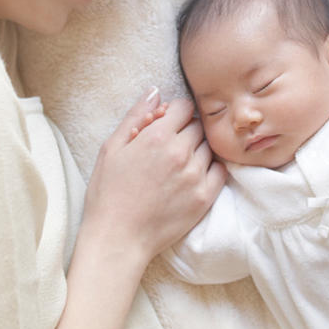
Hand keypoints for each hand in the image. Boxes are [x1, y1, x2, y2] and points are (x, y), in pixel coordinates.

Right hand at [81, 88, 226, 267]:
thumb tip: (154, 91)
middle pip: (198, 126)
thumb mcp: (111, 148)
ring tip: (178, 165)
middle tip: (169, 147)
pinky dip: (209, 168)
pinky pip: (220, 170)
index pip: (184, 107)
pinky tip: (192, 176)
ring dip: (197, 150)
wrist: (118, 237)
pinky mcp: (205, 197)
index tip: (165, 126)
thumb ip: (136, 116)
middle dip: (186, 131)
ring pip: (208, 147)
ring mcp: (196, 175)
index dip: (174, 114)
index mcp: (157, 137)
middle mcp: (181, 153)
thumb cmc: (108, 192)